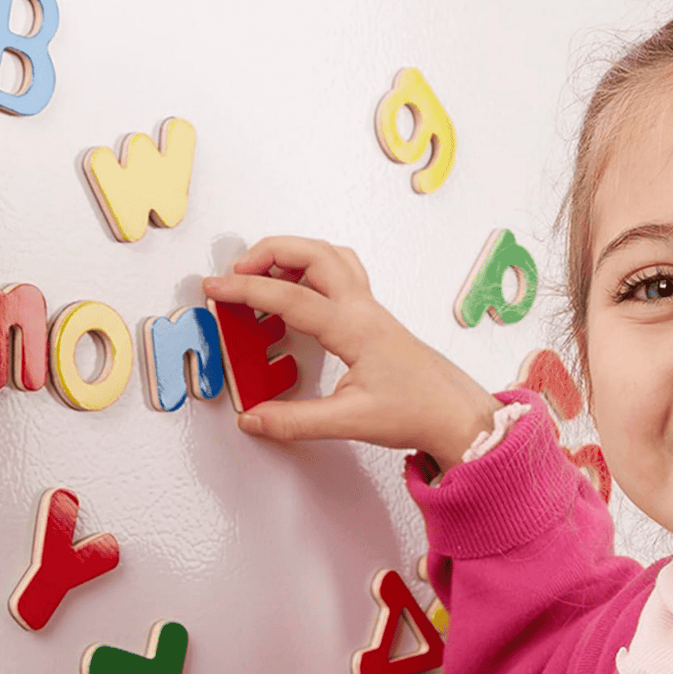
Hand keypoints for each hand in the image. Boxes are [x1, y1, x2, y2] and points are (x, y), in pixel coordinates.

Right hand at [202, 237, 501, 470]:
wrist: (456, 414)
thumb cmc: (418, 411)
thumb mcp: (350, 421)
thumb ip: (295, 421)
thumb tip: (253, 418)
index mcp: (355, 328)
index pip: (291, 296)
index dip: (246, 290)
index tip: (216, 288)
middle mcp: (364, 309)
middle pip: (314, 253)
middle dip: (269, 252)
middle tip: (236, 271)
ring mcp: (371, 309)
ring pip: (331, 256)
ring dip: (293, 254)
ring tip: (261, 274)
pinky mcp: (374, 318)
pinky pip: (341, 274)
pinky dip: (312, 269)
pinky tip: (298, 291)